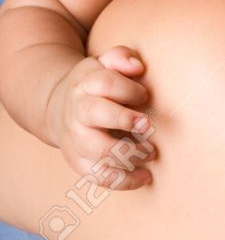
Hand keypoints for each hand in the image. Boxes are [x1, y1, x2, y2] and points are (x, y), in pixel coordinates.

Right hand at [45, 45, 155, 189]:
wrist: (59, 108)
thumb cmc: (95, 85)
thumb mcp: (103, 64)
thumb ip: (120, 58)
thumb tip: (137, 67)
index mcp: (85, 85)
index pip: (105, 82)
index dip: (128, 88)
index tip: (144, 95)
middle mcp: (78, 113)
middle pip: (95, 114)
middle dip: (123, 119)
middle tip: (147, 124)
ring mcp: (77, 140)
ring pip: (98, 151)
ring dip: (128, 153)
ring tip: (151, 151)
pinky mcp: (80, 163)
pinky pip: (99, 177)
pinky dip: (123, 181)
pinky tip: (145, 176)